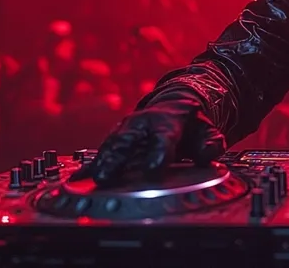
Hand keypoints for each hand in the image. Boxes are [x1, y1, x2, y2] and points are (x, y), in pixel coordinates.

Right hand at [70, 90, 224, 185]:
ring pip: (110, 146)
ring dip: (99, 163)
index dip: (160, 151)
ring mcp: (126, 131)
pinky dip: (89, 166)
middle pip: (127, 140)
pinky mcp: (116, 141)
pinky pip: (101, 153)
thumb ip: (211, 142)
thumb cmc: (190, 123)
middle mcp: (142, 124)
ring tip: (87, 180)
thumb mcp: (207, 129)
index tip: (154, 168)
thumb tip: (208, 154)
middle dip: (115, 157)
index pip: (165, 136)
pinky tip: (76, 179)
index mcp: (168, 120)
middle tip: (104, 175)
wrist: (175, 107)